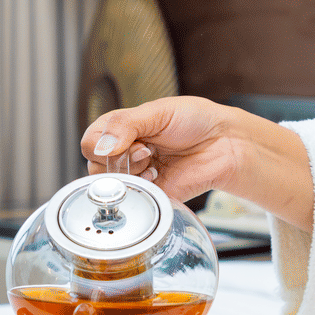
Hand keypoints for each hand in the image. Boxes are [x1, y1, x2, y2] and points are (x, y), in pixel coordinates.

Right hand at [81, 96, 314, 230]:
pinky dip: (143, 190)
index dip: (104, 143)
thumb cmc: (194, 121)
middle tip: (146, 150)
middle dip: (120, 159)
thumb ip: (125, 125)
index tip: (130, 139)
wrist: (224, 144)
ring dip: (132, 174)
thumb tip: (103, 146)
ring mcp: (136, 178)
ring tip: (154, 162)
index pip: (90, 142)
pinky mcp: (150, 197)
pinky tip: (159, 177)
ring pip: (110, 187)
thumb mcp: (157, 112)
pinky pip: (133, 202)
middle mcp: (123, 156)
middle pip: (95, 167)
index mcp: (120, 131)